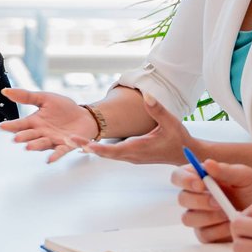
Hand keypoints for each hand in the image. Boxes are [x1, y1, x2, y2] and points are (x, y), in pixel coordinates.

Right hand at [0, 88, 96, 162]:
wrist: (85, 116)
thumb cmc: (64, 108)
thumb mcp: (44, 98)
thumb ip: (26, 96)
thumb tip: (5, 91)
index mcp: (35, 122)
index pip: (21, 124)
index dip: (12, 126)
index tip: (2, 126)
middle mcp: (42, 133)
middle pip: (30, 135)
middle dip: (23, 137)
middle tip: (16, 138)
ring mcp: (53, 140)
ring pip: (42, 143)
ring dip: (36, 146)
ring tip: (28, 147)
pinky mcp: (67, 145)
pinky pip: (60, 151)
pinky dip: (55, 155)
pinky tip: (50, 159)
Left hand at [81, 92, 195, 165]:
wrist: (185, 153)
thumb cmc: (179, 138)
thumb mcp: (171, 122)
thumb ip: (157, 109)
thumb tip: (146, 95)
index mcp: (139, 148)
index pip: (114, 150)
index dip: (98, 148)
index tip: (84, 145)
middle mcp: (131, 155)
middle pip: (104, 153)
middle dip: (86, 146)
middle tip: (67, 140)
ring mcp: (130, 156)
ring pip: (106, 154)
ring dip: (90, 148)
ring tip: (70, 141)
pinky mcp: (131, 155)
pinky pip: (111, 153)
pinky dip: (98, 149)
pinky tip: (86, 144)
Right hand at [168, 158, 251, 242]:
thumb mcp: (245, 175)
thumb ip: (226, 170)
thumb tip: (207, 164)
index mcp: (199, 178)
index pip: (178, 176)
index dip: (184, 180)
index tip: (201, 183)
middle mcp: (195, 197)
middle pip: (181, 199)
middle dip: (199, 201)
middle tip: (219, 202)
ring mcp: (200, 217)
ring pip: (189, 218)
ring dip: (208, 217)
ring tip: (228, 214)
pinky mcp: (208, 233)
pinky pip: (203, 234)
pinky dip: (217, 230)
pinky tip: (231, 226)